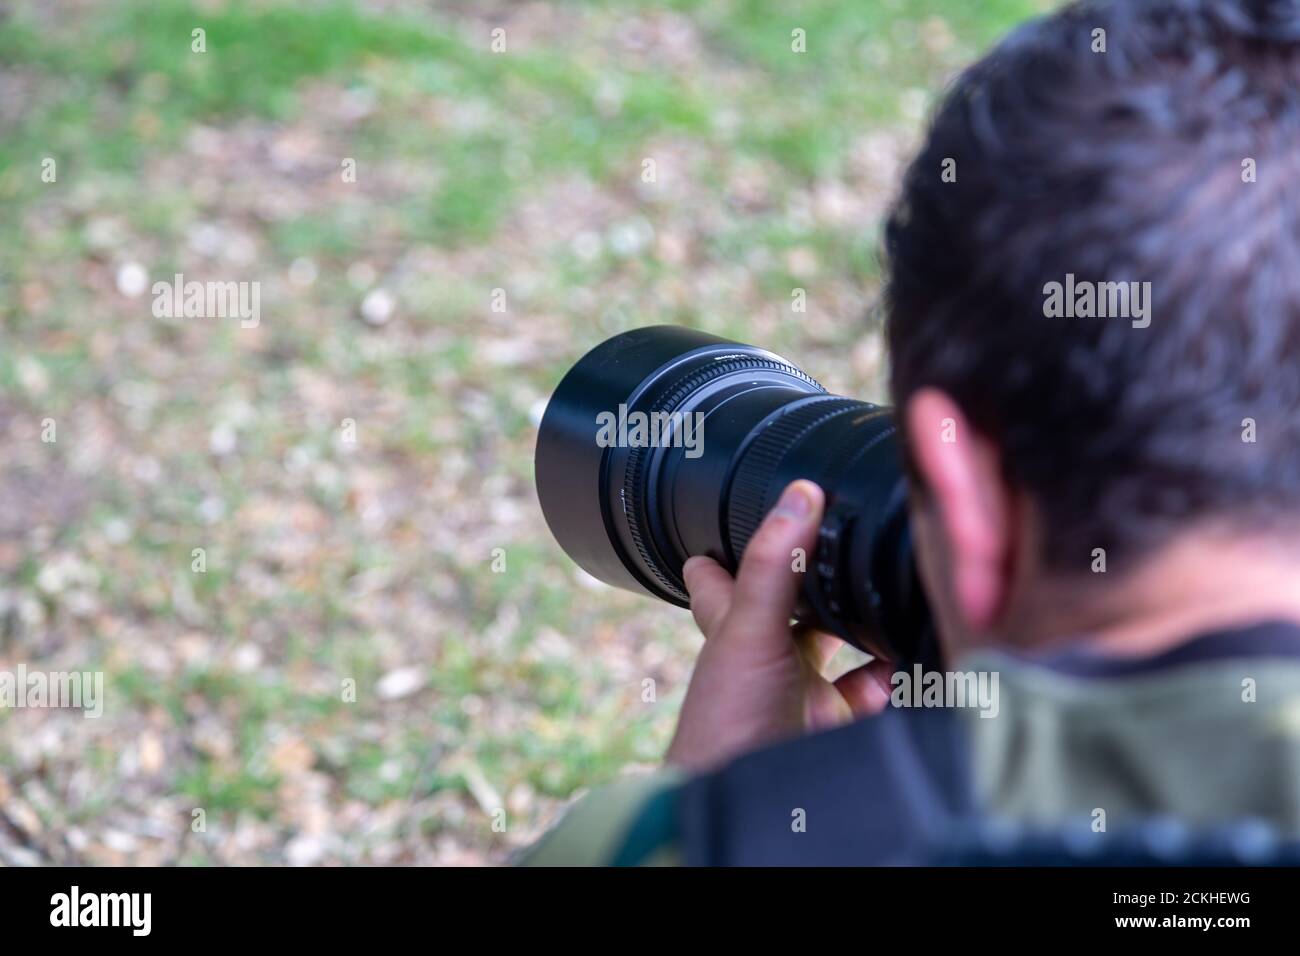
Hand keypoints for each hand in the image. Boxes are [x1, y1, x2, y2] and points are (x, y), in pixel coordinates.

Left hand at [665, 479, 893, 771]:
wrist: (746, 803)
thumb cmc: (725, 724)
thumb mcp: (748, 630)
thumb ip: (775, 564)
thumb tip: (800, 492)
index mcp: (732, 624)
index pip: (722, 571)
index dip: (730, 542)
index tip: (754, 507)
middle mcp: (765, 652)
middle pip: (793, 601)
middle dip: (822, 577)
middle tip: (857, 540)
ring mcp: (801, 688)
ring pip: (839, 643)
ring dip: (867, 624)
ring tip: (899, 593)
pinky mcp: (834, 723)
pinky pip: (874, 690)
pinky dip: (894, 675)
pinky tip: (910, 660)